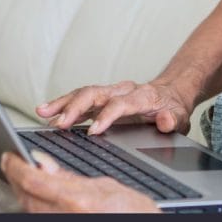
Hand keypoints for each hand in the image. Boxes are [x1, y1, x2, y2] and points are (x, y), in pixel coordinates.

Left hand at [0, 150, 160, 212]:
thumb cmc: (135, 213)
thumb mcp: (105, 186)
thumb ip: (70, 177)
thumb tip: (44, 166)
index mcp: (77, 200)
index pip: (33, 180)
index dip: (16, 166)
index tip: (9, 156)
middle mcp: (66, 217)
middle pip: (26, 196)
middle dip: (15, 178)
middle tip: (12, 162)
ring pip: (30, 209)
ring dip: (22, 191)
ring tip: (21, 176)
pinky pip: (40, 217)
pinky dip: (33, 204)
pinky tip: (35, 195)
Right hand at [37, 79, 192, 134]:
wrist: (171, 93)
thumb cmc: (173, 107)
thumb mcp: (180, 116)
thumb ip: (172, 120)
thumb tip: (164, 121)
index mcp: (141, 96)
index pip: (120, 103)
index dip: (106, 116)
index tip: (93, 131)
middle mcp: (122, 89)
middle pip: (95, 93)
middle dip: (75, 107)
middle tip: (59, 124)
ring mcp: (110, 92)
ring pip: (83, 93)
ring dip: (62, 103)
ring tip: (42, 112)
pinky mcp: (102, 98)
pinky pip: (80, 98)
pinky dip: (63, 104)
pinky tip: (46, 113)